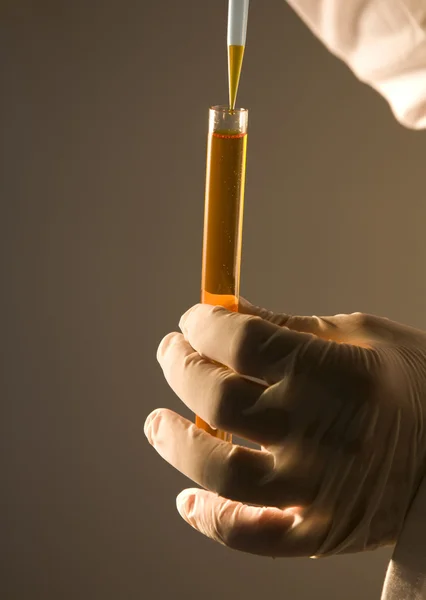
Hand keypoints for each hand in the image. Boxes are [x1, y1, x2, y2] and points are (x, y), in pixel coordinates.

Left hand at [144, 298, 425, 557]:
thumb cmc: (411, 378)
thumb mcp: (359, 335)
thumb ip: (288, 328)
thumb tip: (224, 312)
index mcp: (341, 373)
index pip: (246, 344)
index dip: (206, 325)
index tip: (193, 320)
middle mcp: (327, 433)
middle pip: (222, 400)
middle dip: (182, 367)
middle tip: (172, 353)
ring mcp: (322, 490)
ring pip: (222, 472)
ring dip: (177, 444)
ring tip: (158, 422)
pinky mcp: (321, 532)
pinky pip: (252, 536)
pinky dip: (212, 519)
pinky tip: (189, 498)